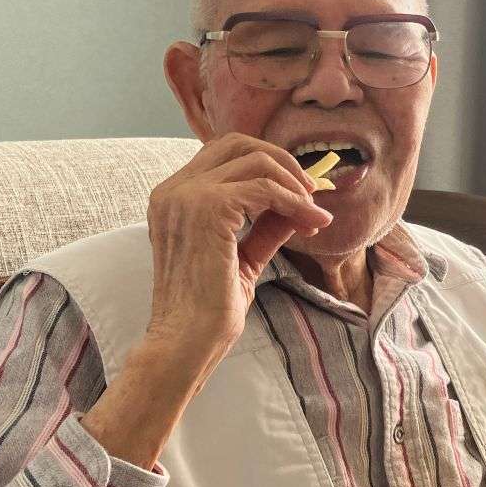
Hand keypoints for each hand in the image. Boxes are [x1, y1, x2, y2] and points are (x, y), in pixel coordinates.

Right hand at [141, 133, 331, 368]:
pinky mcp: (208, 208)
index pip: (224, 153)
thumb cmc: (207, 310)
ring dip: (294, 185)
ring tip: (312, 216)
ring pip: (256, 160)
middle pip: (238, 143)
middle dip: (282, 163)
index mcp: (172, 197)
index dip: (268, 165)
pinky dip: (294, 202)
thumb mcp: (242, 257)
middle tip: (311, 194)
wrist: (185, 343)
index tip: (300, 194)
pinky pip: (265, 188)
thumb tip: (298, 205)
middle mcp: (174, 189)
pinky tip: (309, 224)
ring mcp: (187, 195)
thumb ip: (264, 226)